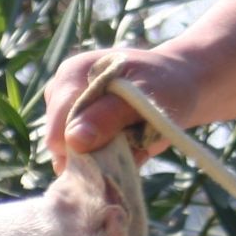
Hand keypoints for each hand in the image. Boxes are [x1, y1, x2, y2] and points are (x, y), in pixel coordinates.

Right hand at [44, 46, 200, 172]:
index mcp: (71, 76)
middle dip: (93, 152)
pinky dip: (100, 159)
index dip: (86, 148)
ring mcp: (62, 112)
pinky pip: (76, 159)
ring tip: (128, 141)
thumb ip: (107, 117)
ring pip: (67, 156)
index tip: (122, 142)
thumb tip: (73, 140)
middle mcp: (58, 93)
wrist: (177, 86)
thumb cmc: (165, 86)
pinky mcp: (69, 130)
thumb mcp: (142, 100)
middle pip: (59, 146)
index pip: (58, 132)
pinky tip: (121, 144)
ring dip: (99, 157)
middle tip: (130, 141)